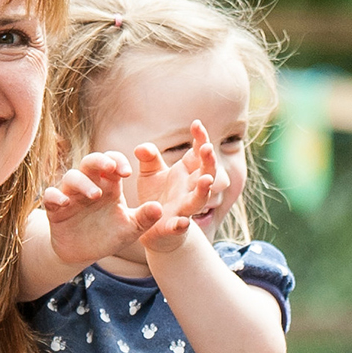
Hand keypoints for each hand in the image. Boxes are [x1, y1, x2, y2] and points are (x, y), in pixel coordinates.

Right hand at [39, 150, 157, 266]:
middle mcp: (89, 185)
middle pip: (90, 162)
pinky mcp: (55, 208)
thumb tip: (159, 208)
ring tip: (96, 195)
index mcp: (109, 186)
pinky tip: (64, 202)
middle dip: (100, 161)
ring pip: (71, 176)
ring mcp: (71, 195)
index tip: (127, 172)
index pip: (112, 163)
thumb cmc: (109, 236)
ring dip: (83, 182)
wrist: (84, 254)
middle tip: (111, 168)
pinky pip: (50, 195)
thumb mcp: (130, 229)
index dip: (118, 161)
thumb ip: (144, 218)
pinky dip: (55, 196)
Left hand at [134, 123, 224, 257]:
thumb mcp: (150, 173)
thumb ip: (148, 158)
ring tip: (206, 180)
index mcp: (187, 173)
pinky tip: (183, 222)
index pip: (198, 153)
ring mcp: (185, 209)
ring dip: (204, 190)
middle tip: (207, 148)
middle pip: (206, 173)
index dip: (200, 139)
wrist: (152, 227)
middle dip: (209, 161)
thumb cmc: (156, 196)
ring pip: (200, 199)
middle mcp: (190, 190)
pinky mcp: (173, 228)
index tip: (196, 124)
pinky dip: (182, 226)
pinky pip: (180, 228)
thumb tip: (142, 148)